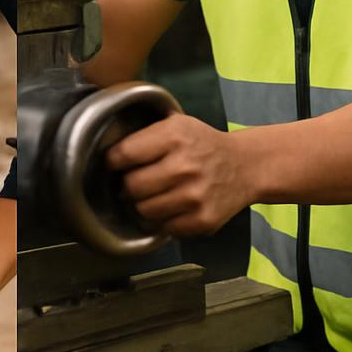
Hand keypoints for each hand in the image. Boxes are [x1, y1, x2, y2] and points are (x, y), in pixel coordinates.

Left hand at [106, 112, 258, 236]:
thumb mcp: (177, 123)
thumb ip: (145, 132)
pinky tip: (169, 208)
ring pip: (144, 210)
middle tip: (133, 183)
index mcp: (174, 136)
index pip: (123, 154)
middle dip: (127, 186)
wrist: (246, 166)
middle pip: (131, 186)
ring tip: (151, 196)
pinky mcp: (204, 220)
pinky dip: (162, 221)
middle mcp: (185, 166)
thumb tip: (106, 146)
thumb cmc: (203, 143)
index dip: (113, 162)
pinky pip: (164, 228)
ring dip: (141, 205)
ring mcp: (195, 196)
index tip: (115, 164)